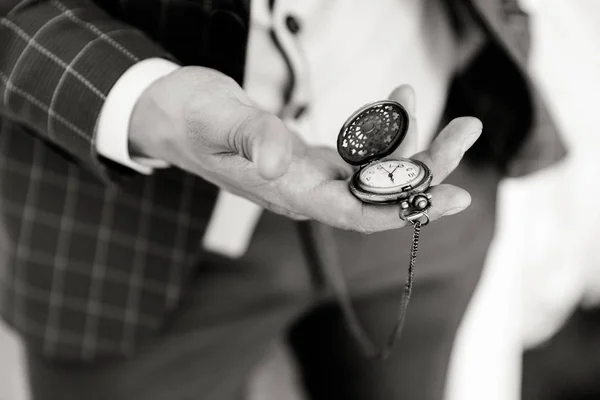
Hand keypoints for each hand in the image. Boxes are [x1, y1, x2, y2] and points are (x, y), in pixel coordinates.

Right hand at [130, 67, 480, 232]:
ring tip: (436, 109)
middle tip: (467, 131)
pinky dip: (383, 129)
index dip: (409, 210)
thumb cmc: (189, 117)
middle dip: (428, 169)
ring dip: (413, 145)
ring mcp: (310, 176)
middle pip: (381, 194)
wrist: (170, 112)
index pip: (360, 214)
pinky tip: (397, 99)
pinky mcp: (310, 158)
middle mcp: (306, 192)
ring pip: (376, 173)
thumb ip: (251, 139)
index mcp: (289, 192)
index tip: (456, 196)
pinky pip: (359, 152)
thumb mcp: (217, 121)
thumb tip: (278, 162)